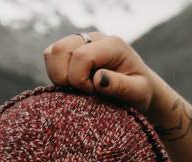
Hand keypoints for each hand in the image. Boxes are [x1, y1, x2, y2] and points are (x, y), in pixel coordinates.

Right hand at [42, 32, 173, 119]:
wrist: (139, 88)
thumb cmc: (140, 91)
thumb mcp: (138, 93)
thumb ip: (120, 86)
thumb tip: (98, 79)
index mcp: (112, 45)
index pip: (82, 56)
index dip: (80, 80)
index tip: (92, 92)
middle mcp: (94, 38)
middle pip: (61, 49)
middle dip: (65, 77)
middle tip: (83, 91)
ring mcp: (81, 42)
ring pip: (52, 52)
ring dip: (58, 75)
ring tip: (77, 88)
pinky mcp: (72, 50)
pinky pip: (51, 57)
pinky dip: (55, 74)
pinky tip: (72, 85)